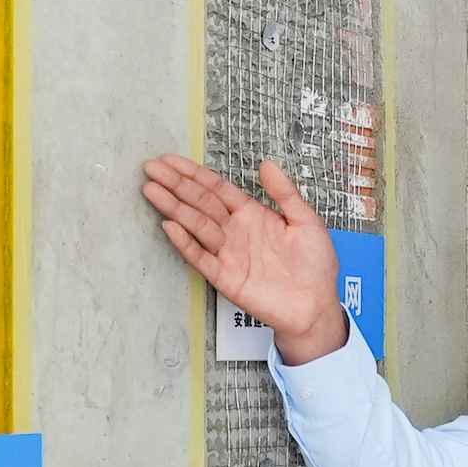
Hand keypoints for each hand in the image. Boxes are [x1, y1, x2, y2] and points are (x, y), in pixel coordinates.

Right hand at [140, 153, 347, 356]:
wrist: (316, 306)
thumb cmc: (315, 265)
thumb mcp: (307, 222)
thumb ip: (285, 194)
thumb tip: (267, 164)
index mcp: (252, 214)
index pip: (217, 188)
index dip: (194, 174)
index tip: (170, 160)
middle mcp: (235, 230)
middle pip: (200, 202)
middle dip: (176, 184)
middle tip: (151, 168)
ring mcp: (227, 253)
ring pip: (196, 225)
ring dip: (174, 207)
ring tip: (151, 190)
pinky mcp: (225, 277)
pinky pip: (200, 257)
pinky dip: (185, 243)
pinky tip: (170, 226)